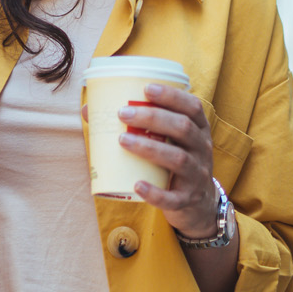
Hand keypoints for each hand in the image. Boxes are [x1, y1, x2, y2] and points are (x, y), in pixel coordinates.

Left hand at [117, 84, 219, 237]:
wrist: (197, 203)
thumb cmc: (173, 162)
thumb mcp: (168, 141)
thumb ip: (138, 124)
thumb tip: (89, 110)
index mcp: (199, 130)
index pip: (192, 107)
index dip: (172, 96)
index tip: (146, 88)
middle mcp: (202, 149)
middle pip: (183, 128)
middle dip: (152, 118)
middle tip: (122, 114)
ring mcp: (196, 175)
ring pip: (178, 159)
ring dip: (150, 147)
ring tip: (122, 140)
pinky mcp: (187, 199)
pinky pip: (172, 197)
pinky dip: (154, 192)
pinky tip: (137, 185)